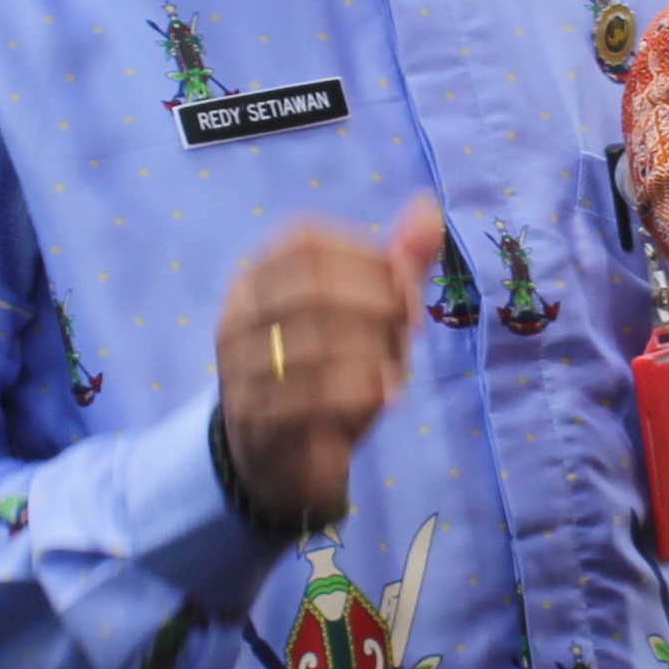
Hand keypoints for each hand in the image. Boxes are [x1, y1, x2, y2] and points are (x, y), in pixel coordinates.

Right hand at [215, 200, 447, 528]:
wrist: (283, 460)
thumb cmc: (328, 373)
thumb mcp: (367, 316)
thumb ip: (397, 265)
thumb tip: (429, 208)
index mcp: (259, 275)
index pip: (305, 241)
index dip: (366, 256)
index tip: (408, 286)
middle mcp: (238, 315)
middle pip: (310, 287)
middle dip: (375, 304)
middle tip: (411, 330)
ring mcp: (239, 368)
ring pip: (312, 343)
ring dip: (372, 353)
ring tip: (399, 370)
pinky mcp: (254, 420)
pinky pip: (307, 398)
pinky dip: (360, 392)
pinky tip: (389, 396)